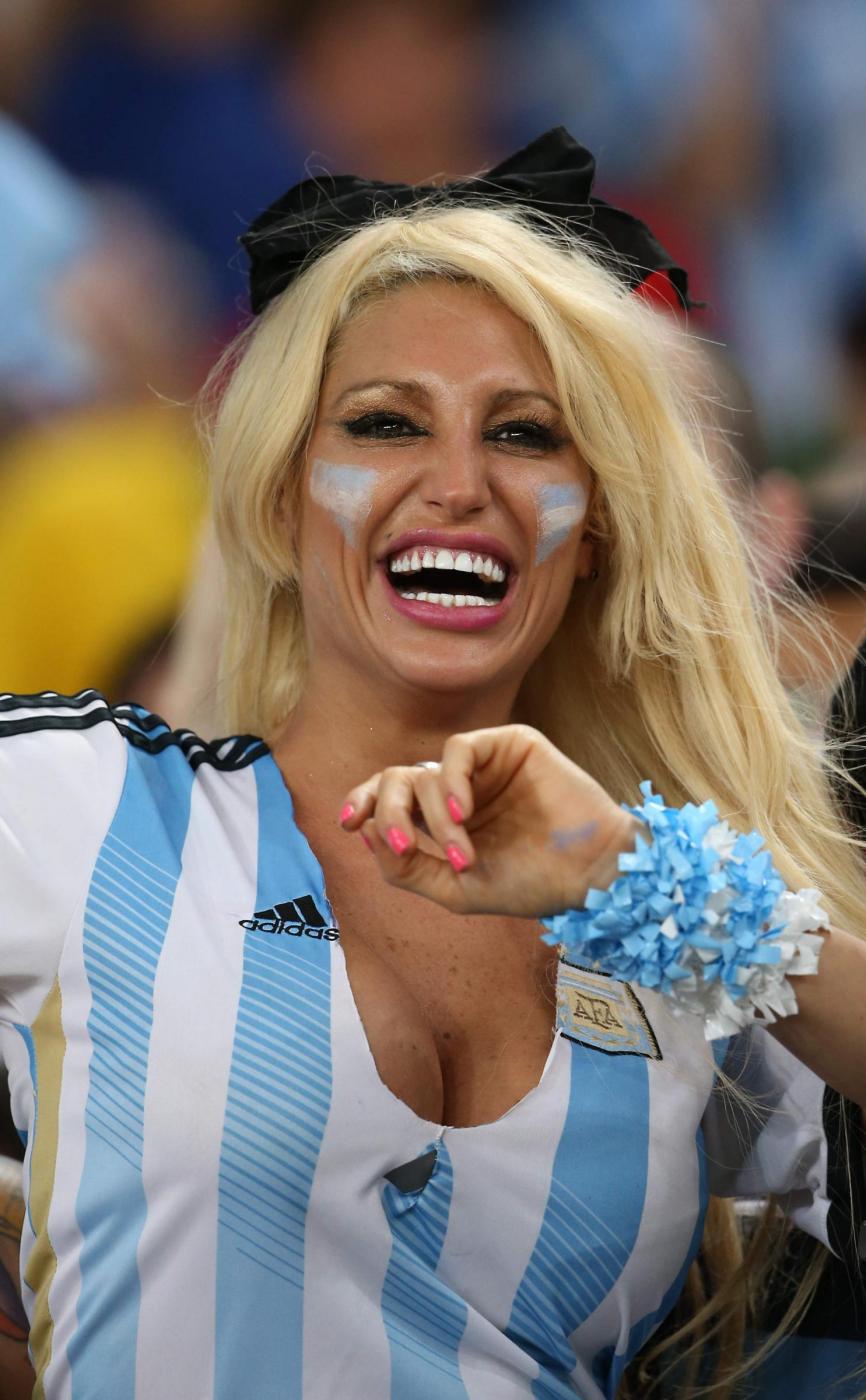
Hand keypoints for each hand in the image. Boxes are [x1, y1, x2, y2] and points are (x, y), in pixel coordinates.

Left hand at [339, 724, 638, 916]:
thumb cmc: (531, 884)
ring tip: (464, 854)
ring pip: (426, 771)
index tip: (348, 821)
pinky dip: (451, 780)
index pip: (389, 798)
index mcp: (442, 820)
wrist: (590, 875)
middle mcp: (459, 788)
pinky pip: (459, 747)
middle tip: (399, 843)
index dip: (362, 802)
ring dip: (434, 817)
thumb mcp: (456, 890)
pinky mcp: (510, 744)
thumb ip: (405, 866)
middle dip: (387, 809)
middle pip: (397, 779)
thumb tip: (362, 830)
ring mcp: (483, 766)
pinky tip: (463, 811)